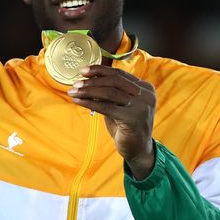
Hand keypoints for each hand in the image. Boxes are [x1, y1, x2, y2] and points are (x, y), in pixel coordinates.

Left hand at [68, 65, 155, 179]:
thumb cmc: (126, 126)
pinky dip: (89, 103)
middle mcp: (145, 94)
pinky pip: (106, 107)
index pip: (119, 73)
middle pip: (114, 81)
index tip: (83, 71)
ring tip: (74, 92)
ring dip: (88, 91)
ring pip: (109, 92)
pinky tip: (78, 101)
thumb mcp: (119, 105)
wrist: (138, 149)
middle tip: (76, 83)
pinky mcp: (132, 118)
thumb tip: (87, 80)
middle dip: (92, 81)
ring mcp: (141, 106)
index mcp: (144, 87)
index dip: (100, 70)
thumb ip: (109, 92)